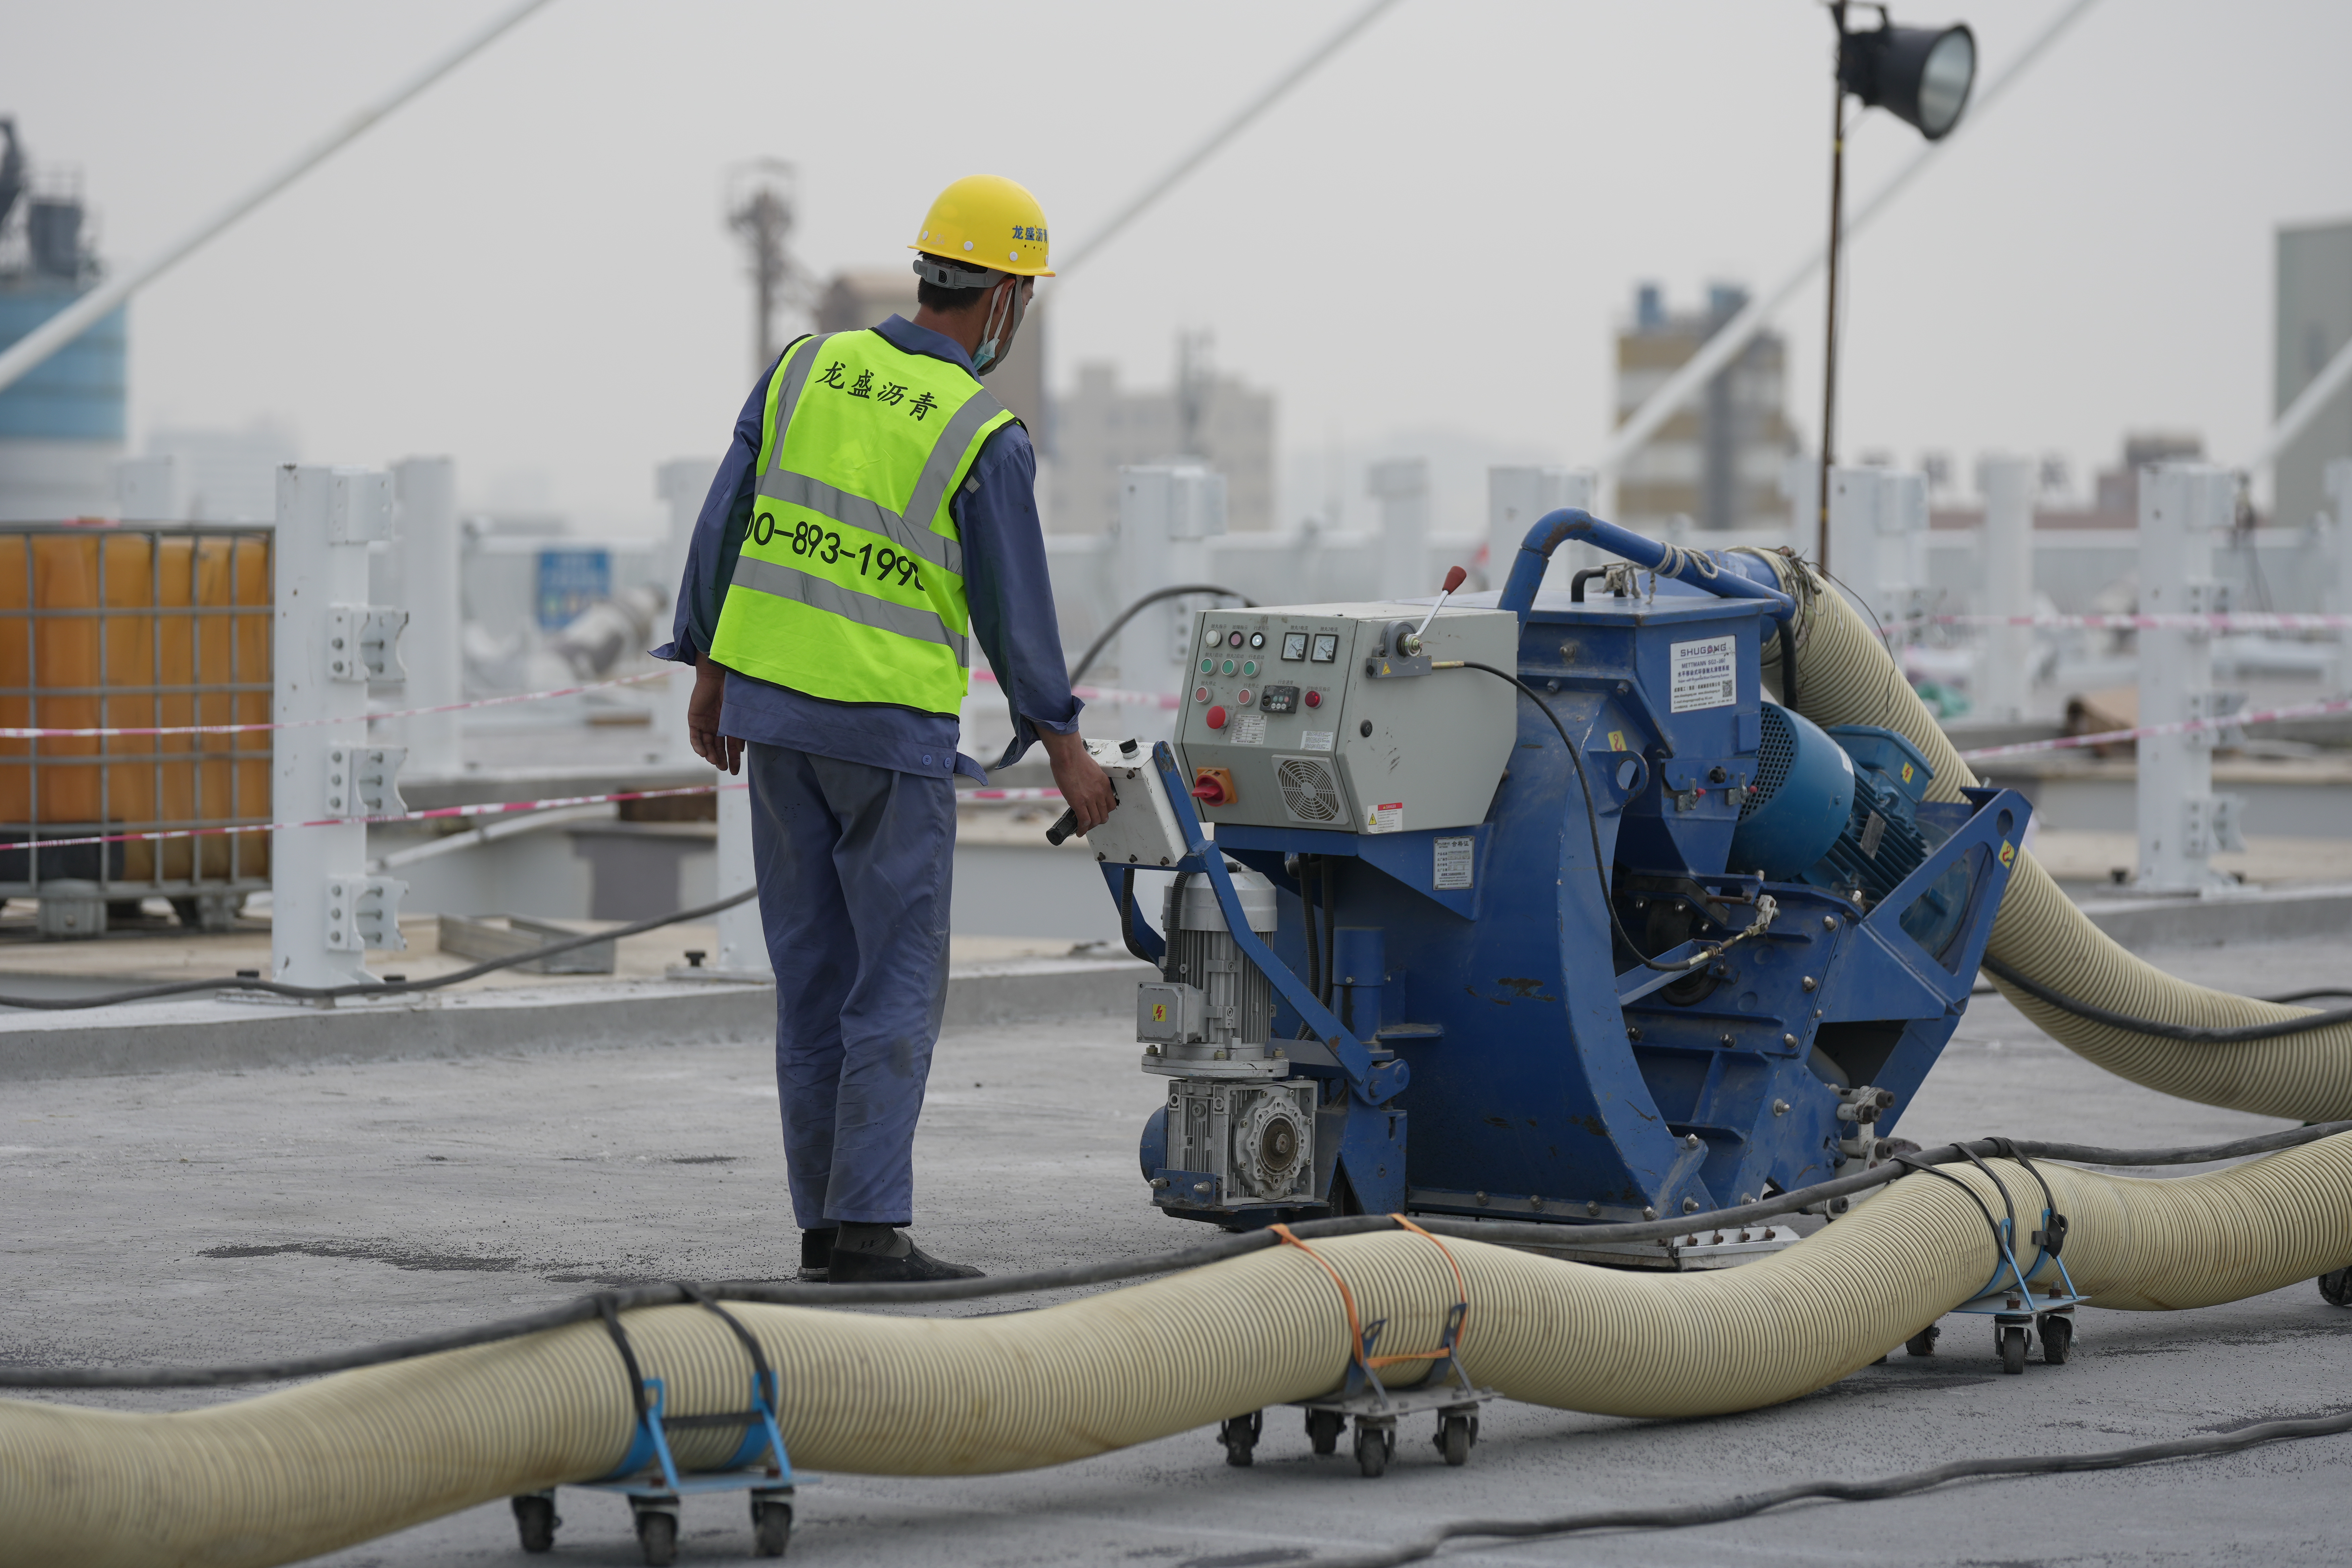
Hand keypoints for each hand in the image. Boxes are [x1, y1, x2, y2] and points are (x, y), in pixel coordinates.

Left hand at [687, 655, 742, 774]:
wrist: (716, 677)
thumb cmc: (732, 692)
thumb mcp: (738, 714)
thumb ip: (739, 731)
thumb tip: (741, 750)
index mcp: (729, 726)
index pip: (731, 747)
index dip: (733, 760)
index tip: (734, 771)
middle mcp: (716, 727)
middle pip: (718, 748)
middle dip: (721, 759)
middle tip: (724, 768)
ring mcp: (705, 725)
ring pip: (706, 745)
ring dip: (710, 754)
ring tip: (715, 761)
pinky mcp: (694, 721)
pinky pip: (695, 737)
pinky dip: (698, 746)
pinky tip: (704, 753)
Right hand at [1038, 728, 1115, 834]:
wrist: (1068, 755)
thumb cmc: (1075, 758)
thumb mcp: (1091, 770)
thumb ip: (1091, 781)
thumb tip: (1085, 786)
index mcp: (1104, 784)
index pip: (1111, 804)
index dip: (1104, 812)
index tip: (1099, 813)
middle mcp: (1100, 792)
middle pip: (1104, 815)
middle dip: (1097, 821)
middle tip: (1091, 822)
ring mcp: (1090, 798)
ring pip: (1095, 820)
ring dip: (1090, 826)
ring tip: (1084, 828)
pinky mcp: (1078, 802)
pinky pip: (1083, 821)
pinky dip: (1082, 829)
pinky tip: (1079, 831)